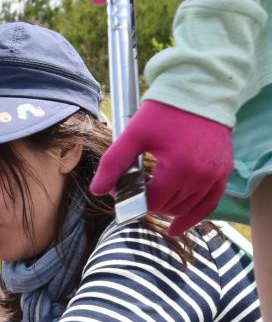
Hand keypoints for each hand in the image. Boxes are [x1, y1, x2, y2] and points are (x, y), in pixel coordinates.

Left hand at [91, 99, 232, 235]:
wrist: (200, 93)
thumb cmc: (164, 113)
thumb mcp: (133, 135)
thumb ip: (113, 163)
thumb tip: (97, 191)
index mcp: (178, 168)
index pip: (150, 202)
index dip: (131, 200)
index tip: (121, 190)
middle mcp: (200, 176)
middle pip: (166, 207)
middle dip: (147, 201)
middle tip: (136, 186)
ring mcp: (215, 176)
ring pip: (184, 209)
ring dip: (166, 207)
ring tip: (152, 193)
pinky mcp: (223, 174)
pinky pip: (208, 206)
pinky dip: (192, 217)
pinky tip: (175, 228)